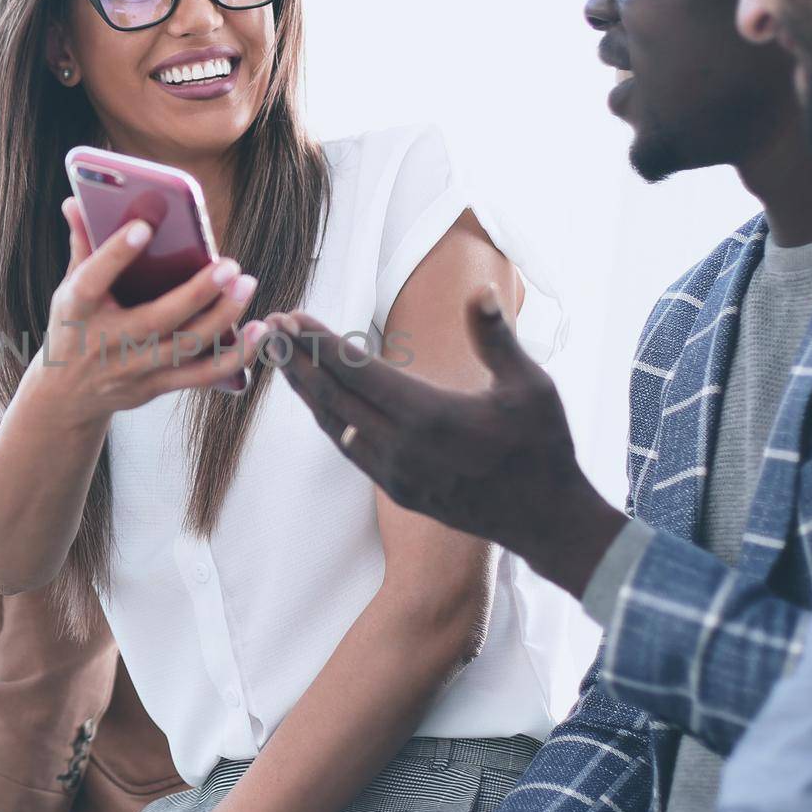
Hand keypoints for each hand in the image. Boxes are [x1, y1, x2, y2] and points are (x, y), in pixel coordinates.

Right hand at [31, 200, 258, 428]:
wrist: (68, 396)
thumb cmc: (74, 328)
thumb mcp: (68, 290)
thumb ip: (82, 246)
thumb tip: (75, 201)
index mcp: (78, 310)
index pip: (92, 280)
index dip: (116, 254)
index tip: (144, 226)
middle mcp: (109, 341)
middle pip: (157, 319)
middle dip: (196, 292)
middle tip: (230, 265)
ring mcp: (135, 368)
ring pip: (187, 346)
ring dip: (223, 317)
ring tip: (247, 284)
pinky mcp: (158, 385)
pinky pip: (204, 374)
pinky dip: (236, 354)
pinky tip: (260, 330)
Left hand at [254, 293, 626, 597]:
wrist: (545, 521)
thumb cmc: (543, 446)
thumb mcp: (531, 386)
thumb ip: (497, 337)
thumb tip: (481, 289)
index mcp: (429, 414)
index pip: (356, 370)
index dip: (318, 341)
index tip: (290, 316)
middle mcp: (401, 446)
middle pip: (331, 395)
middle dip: (296, 359)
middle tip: (266, 328)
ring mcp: (395, 473)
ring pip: (333, 424)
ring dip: (304, 389)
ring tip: (281, 358)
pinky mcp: (397, 490)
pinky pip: (348, 448)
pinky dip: (327, 418)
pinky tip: (317, 401)